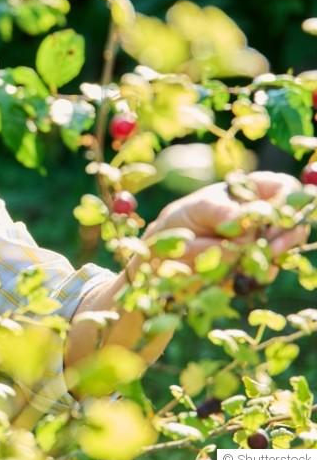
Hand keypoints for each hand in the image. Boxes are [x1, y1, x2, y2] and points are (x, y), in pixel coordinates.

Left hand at [143, 170, 308, 269]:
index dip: (289, 198)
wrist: (164, 255)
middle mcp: (263, 218)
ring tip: (254, 257)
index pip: (285, 187)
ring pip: (285, 249)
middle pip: (295, 222)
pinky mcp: (256, 268)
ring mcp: (262, 244)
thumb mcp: (196, 209)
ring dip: (272, 255)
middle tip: (270, 245)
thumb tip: (244, 220)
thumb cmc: (182, 221)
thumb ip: (220, 211)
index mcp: (251, 192)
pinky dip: (258, 272)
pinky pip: (267, 272)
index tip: (277, 214)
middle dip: (287, 234)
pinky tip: (244, 272)